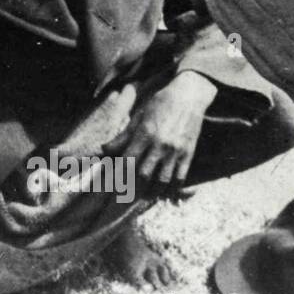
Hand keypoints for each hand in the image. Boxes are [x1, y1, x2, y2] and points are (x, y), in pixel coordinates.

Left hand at [107, 71, 216, 188]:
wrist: (189, 96)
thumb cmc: (160, 103)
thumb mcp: (138, 117)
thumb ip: (122, 136)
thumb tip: (104, 150)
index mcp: (144, 134)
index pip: (128, 160)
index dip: (119, 175)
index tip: (112, 185)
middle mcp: (160, 144)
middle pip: (143, 174)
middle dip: (133, 187)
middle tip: (125, 195)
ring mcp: (175, 151)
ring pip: (162, 179)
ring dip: (152, 191)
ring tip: (144, 197)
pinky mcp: (188, 154)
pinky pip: (180, 177)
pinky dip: (172, 188)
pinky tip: (165, 192)